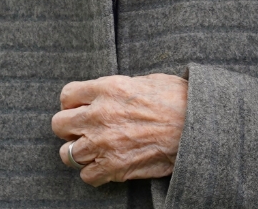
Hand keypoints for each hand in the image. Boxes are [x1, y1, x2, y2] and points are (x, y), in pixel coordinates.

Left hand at [51, 73, 188, 185]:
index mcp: (108, 88)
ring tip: (96, 150)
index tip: (82, 108)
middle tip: (84, 130)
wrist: (198, 125)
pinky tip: (107, 164)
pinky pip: (86, 176)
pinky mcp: (114, 167)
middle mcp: (100, 115)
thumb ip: (118, 88)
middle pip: (59, 124)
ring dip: (80, 153)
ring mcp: (104, 143)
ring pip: (68, 154)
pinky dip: (95, 173)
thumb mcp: (146, 80)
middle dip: (70, 128)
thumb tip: (106, 95)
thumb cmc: (179, 99)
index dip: (73, 103)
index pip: (67, 95)